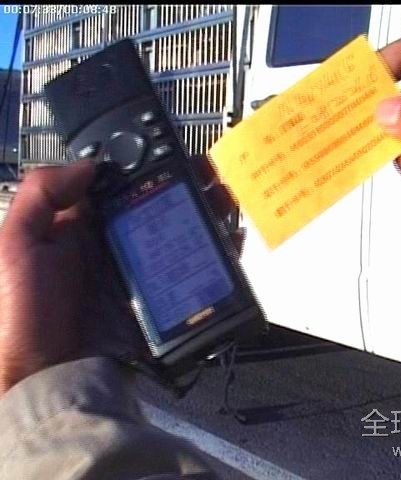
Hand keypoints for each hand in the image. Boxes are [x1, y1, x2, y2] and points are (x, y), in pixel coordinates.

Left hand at [0, 156, 242, 395]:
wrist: (53, 377)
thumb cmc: (24, 314)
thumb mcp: (16, 247)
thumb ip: (42, 196)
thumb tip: (90, 163)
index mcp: (83, 225)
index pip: (121, 184)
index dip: (148, 164)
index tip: (174, 151)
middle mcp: (116, 242)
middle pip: (160, 204)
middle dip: (188, 186)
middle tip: (211, 177)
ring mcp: (142, 269)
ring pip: (182, 232)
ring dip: (206, 213)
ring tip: (225, 200)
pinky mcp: (162, 296)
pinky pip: (193, 268)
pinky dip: (215, 252)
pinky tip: (230, 238)